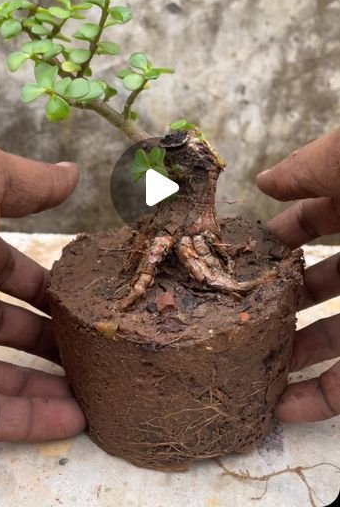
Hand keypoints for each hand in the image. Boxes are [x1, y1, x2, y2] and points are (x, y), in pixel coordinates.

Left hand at [0, 138, 85, 441]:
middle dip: (44, 336)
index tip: (74, 295)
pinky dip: (27, 421)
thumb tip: (70, 174)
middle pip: (0, 324)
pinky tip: (70, 420)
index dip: (39, 282)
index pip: (0, 268)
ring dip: (44, 387)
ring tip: (91, 393)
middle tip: (85, 346)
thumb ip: (27, 182)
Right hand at [256, 127, 339, 421]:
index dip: (284, 233)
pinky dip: (323, 398)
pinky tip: (287, 407)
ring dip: (298, 354)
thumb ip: (306, 169)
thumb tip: (265, 180)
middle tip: (246, 312)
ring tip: (255, 369)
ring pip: (338, 336)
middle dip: (285, 297)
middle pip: (325, 281)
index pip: (319, 219)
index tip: (253, 250)